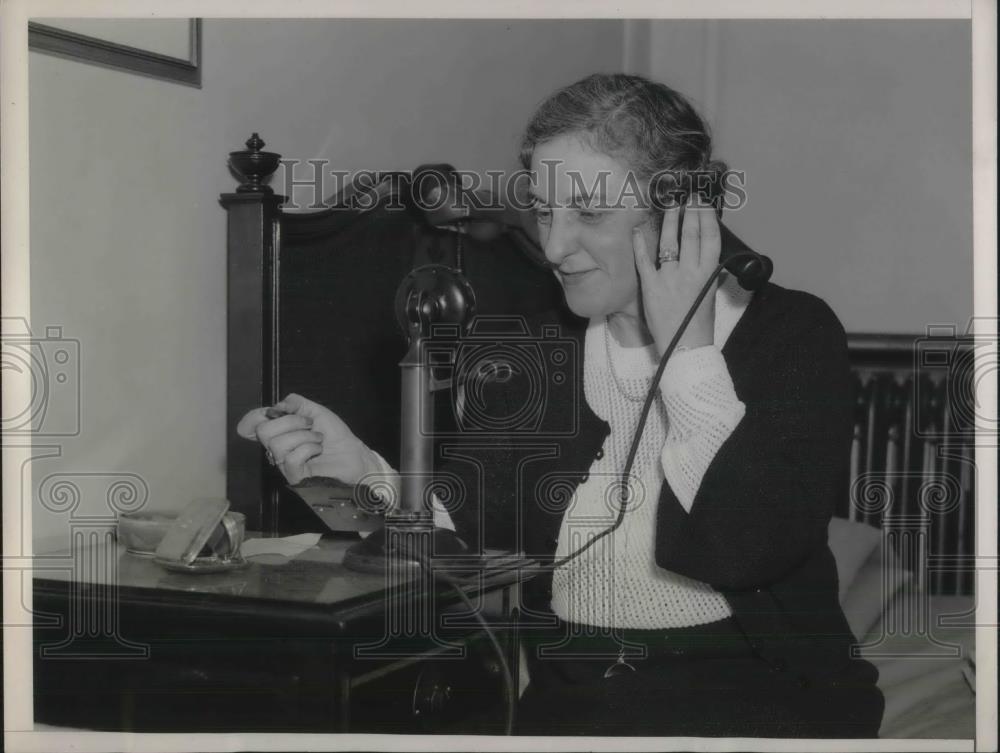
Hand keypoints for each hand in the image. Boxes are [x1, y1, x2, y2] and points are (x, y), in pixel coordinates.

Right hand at [236, 393, 380, 485]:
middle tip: (309, 424)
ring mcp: (285, 464)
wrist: (354, 455)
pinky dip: (308, 448)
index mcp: (281, 432)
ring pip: (277, 444)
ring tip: (318, 439)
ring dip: (304, 436)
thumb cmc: (336, 438)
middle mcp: (279, 449)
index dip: (252, 417)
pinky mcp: (295, 477)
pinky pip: (291, 458)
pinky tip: (318, 450)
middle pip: (263, 431)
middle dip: (290, 422)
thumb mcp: (316, 412)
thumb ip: (296, 404)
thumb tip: (278, 405)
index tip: (268, 412)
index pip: (254, 425)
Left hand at [632, 199, 720, 356]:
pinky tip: (638, 231)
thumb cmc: (699, 323)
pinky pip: (644, 261)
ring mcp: (670, 279)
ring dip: (670, 221)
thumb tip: (710, 258)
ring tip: (670, 206)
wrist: (684, 347)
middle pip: (692, 235)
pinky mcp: (651, 287)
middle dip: (690, 212)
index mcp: (708, 275)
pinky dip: (640, 244)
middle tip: (688, 196)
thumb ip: (709, 274)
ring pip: (670, 243)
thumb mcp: (710, 295)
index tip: (703, 203)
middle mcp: (691, 273)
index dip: (707, 218)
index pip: (711, 238)